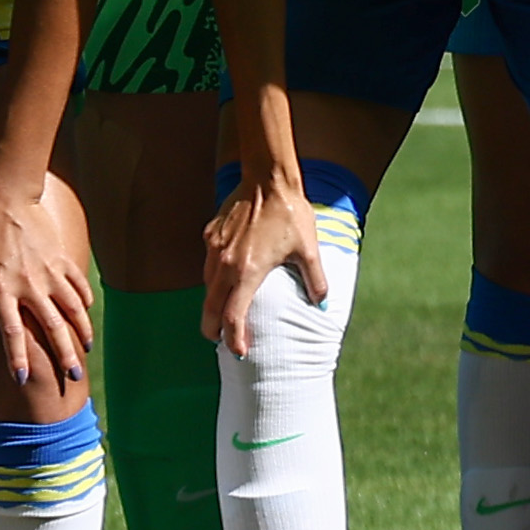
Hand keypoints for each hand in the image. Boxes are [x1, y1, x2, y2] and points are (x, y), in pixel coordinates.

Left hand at [0, 180, 95, 388]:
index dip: (17, 358)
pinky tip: (86, 314)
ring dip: (81, 332)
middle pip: (52, 327)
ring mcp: (49, 271)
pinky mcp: (61, 258)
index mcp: (1, 290)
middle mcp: (30, 285)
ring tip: (85, 350)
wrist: (4, 195)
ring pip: (73, 308)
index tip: (24, 380)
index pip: (12, 333)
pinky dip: (84, 302)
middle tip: (73, 377)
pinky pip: (78, 285)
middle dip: (64, 355)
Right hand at [201, 172, 329, 353]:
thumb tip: (322, 303)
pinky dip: (214, 278)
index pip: (233, 318)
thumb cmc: (290, 213)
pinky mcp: (210, 235)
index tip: (239, 351)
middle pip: (210, 309)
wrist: (268, 178)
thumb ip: (315, 279)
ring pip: (207, 286)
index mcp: (247, 272)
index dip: (234, 338)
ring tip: (222, 313)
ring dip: (212, 304)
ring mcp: (214, 249)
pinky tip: (226, 278)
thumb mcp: (308, 248)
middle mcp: (225, 264)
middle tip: (220, 341)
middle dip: (213, 329)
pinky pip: (208, 264)